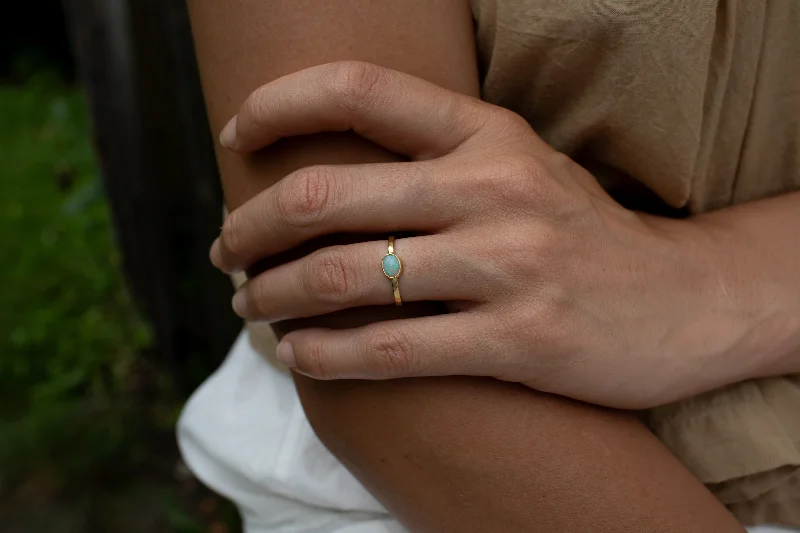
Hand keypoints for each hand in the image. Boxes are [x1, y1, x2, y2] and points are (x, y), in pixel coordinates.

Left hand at [211, 61, 738, 408]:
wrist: (683, 301)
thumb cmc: (581, 233)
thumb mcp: (519, 166)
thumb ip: (435, 160)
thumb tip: (325, 181)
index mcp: (489, 133)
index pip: (359, 91)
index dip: (278, 105)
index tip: (236, 136)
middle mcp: (493, 188)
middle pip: (325, 197)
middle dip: (251, 226)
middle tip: (227, 249)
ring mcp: (508, 265)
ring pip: (345, 278)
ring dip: (274, 295)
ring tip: (251, 304)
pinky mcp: (517, 340)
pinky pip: (388, 350)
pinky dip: (324, 355)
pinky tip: (298, 354)